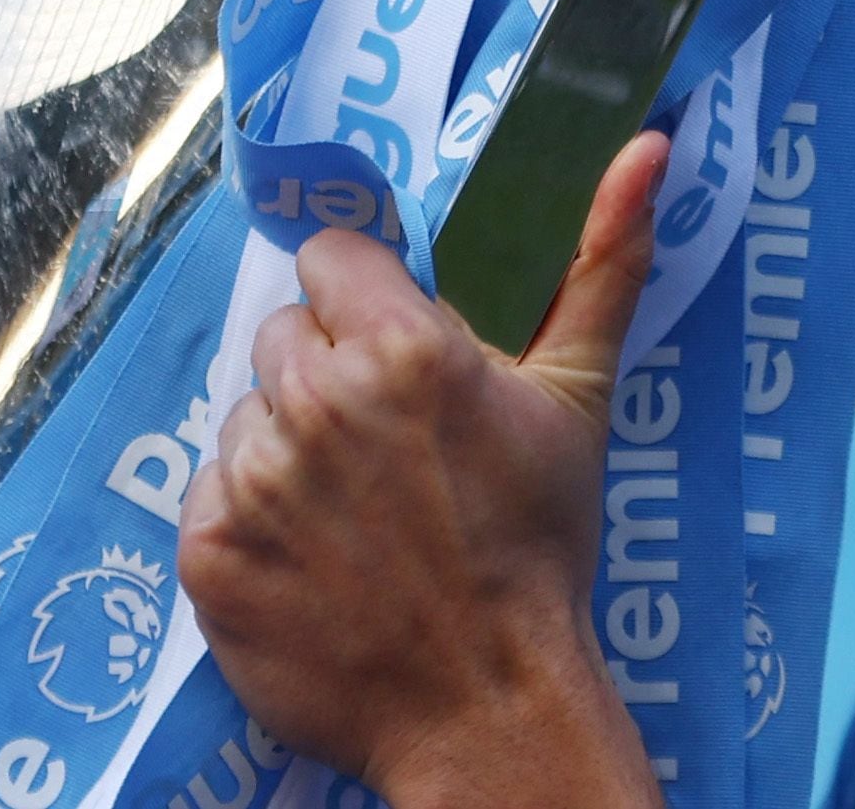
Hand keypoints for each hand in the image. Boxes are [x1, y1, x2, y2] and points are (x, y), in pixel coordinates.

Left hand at [177, 131, 671, 808]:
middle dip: (327, 375)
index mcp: (403, 350)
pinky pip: (209, 497)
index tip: (396, 352)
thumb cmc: (541, 547)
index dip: (364, 300)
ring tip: (355, 512)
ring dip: (287, 450)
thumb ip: (604, 260)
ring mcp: (251, 482)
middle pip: (284, 336)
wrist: (488, 707)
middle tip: (387, 446)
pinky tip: (313, 559)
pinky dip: (250, 523)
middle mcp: (315, 403)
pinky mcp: (207, 554)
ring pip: (246, 418)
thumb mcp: (578, 398)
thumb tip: (648, 146)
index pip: (330, 258)